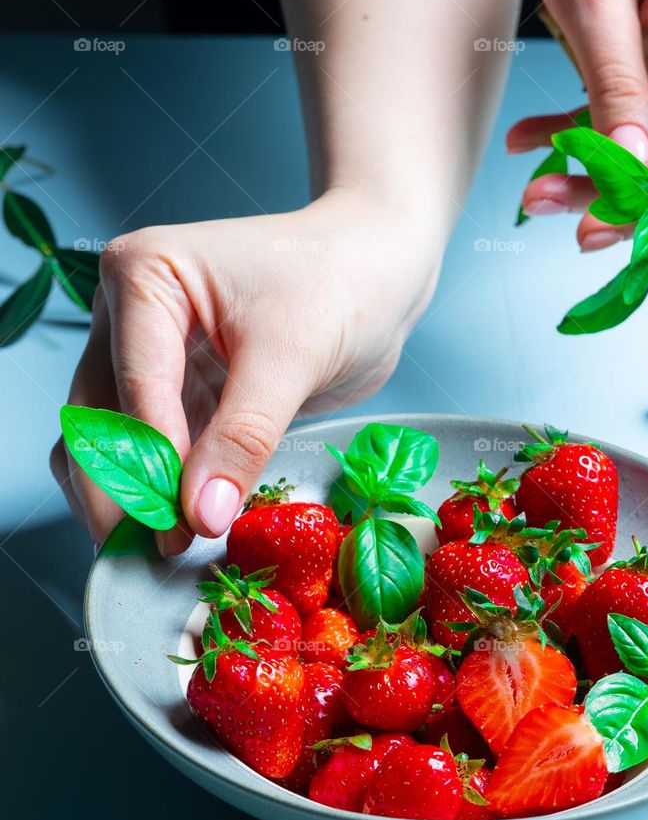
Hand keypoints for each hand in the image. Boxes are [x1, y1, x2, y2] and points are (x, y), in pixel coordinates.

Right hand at [51, 188, 440, 551]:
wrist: (379, 267)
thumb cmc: (341, 282)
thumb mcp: (293, 357)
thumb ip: (243, 436)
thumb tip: (201, 516)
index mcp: (141, 276)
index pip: (131, 386)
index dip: (152, 465)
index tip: (180, 528)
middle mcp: (126, 314)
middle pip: (97, 419)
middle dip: (126, 491)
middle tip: (165, 552)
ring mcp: (146, 355)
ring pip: (111, 444)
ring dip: (134, 499)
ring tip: (171, 551)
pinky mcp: (178, 392)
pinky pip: (153, 452)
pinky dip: (164, 493)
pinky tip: (189, 531)